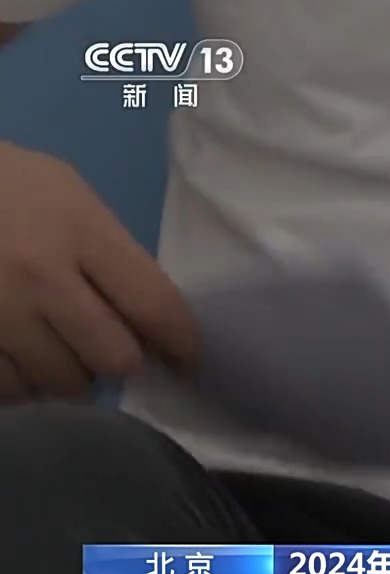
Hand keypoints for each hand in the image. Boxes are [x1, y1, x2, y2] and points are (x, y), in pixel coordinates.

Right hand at [0, 142, 199, 400]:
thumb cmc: (3, 184)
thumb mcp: (69, 196)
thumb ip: (111, 253)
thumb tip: (147, 316)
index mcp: (80, 233)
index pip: (154, 306)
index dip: (181, 343)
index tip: (187, 360)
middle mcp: (40, 278)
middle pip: (113, 358)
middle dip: (121, 363)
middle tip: (111, 352)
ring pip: (60, 384)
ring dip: (70, 379)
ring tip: (61, 354)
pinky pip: (8, 389)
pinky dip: (22, 384)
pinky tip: (20, 361)